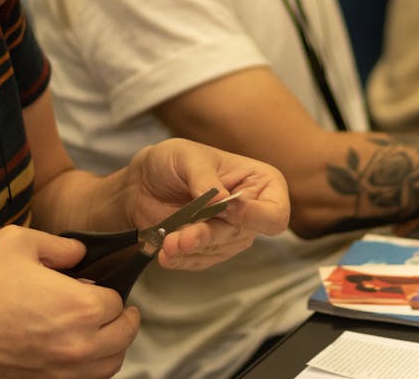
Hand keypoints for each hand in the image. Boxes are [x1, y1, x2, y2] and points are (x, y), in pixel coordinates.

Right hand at [0, 226, 137, 377]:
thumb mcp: (18, 242)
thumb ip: (61, 244)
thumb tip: (82, 254)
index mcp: (79, 307)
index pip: (117, 302)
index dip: (108, 290)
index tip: (95, 287)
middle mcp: (78, 345)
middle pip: (124, 336)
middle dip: (121, 318)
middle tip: (113, 307)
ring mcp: (62, 373)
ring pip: (111, 365)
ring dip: (112, 346)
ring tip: (99, 330)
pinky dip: (91, 367)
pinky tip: (76, 350)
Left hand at [123, 139, 289, 270]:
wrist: (143, 183)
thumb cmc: (173, 161)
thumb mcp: (187, 158)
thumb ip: (204, 178)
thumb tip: (222, 200)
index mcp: (260, 182)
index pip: (275, 213)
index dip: (254, 216)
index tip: (225, 209)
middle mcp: (251, 212)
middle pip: (241, 235)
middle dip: (209, 235)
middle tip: (182, 236)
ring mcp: (230, 233)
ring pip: (219, 250)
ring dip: (192, 248)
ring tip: (167, 243)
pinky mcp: (209, 250)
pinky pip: (201, 261)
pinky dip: (182, 259)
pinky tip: (166, 253)